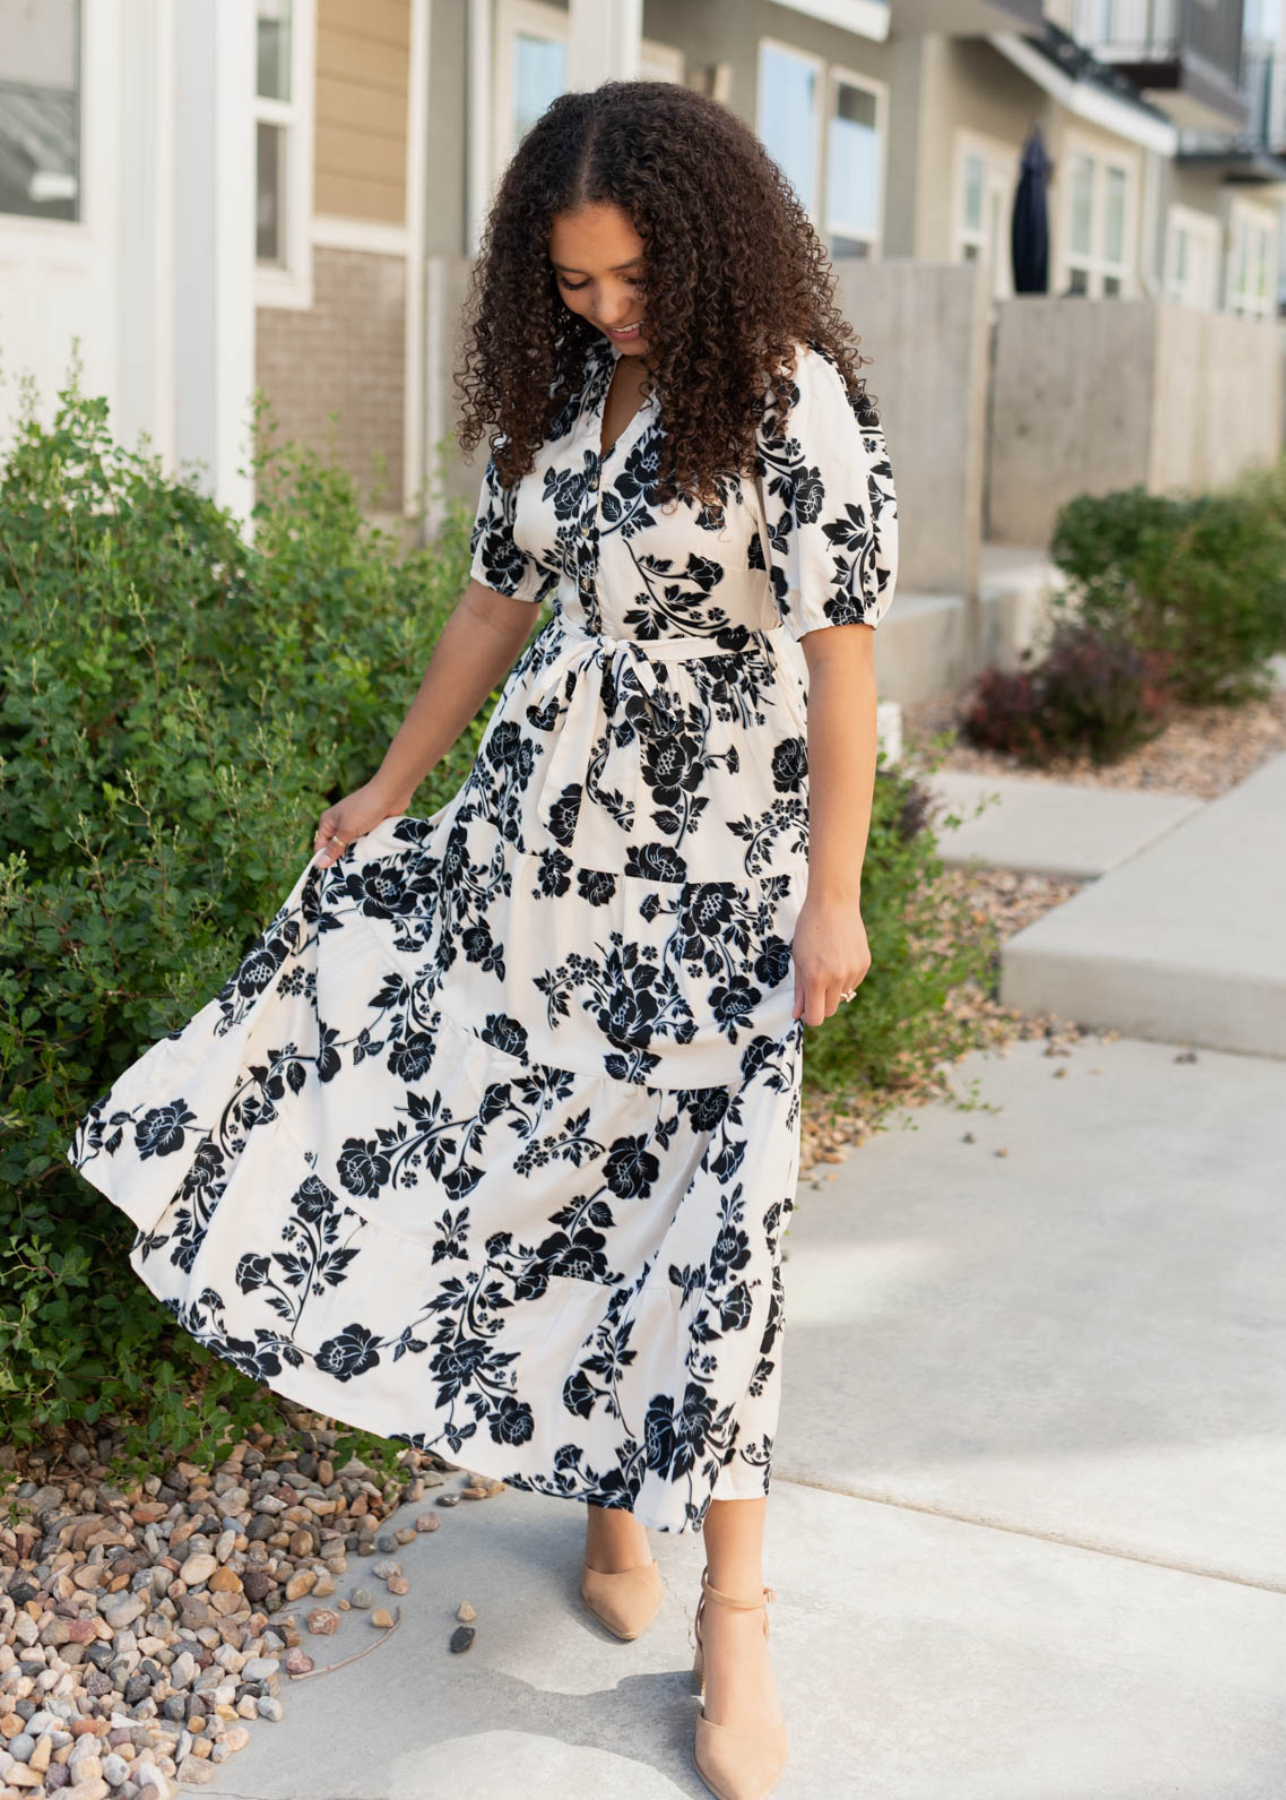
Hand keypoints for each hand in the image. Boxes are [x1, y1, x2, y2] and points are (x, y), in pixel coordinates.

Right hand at [312, 777, 412, 867]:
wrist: (391, 793)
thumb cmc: (365, 809)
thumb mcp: (347, 830)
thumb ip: (335, 848)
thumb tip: (319, 864)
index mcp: (328, 822)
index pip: (321, 846)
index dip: (324, 860)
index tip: (331, 877)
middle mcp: (340, 824)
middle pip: (336, 848)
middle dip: (341, 860)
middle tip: (346, 876)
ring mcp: (355, 825)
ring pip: (352, 847)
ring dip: (356, 855)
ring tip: (359, 870)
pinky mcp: (369, 828)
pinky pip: (364, 843)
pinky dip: (367, 849)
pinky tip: (370, 860)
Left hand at [791, 894, 870, 1025]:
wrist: (833, 903)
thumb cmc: (809, 930)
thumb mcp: (798, 959)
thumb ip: (800, 990)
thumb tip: (797, 1014)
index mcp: (816, 978)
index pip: (817, 1017)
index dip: (810, 1017)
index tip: (806, 1009)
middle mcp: (837, 978)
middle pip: (831, 1010)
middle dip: (821, 1005)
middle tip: (814, 986)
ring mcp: (854, 971)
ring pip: (843, 996)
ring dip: (833, 989)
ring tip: (827, 964)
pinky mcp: (865, 964)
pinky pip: (853, 983)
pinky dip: (845, 978)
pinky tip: (839, 957)